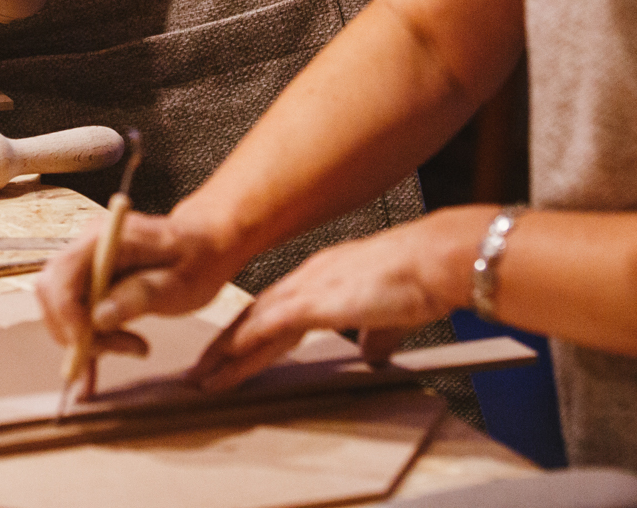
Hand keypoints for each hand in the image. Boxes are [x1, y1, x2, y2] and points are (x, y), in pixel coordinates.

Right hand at [35, 208, 242, 364]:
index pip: (62, 274)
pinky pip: (72, 314)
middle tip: (123, 347)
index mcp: (107, 238)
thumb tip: (99, 317)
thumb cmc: (198, 257)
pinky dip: (82, 342)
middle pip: (53, 294)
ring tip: (132, 345)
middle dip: (76, 332)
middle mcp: (88, 246)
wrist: (205, 243)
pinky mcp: (90, 281)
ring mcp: (86, 262)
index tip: (90, 344)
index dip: (67, 315)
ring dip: (86, 338)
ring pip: (60, 309)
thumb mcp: (182, 281)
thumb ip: (142, 295)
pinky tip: (94, 371)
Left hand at [188, 207, 488, 391]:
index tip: (232, 352)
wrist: (435, 260)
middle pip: (255, 316)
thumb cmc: (422, 278)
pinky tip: (226, 362)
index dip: (251, 332)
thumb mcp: (392, 315)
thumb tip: (371, 354)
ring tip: (202, 377)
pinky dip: (244, 346)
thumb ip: (377, 334)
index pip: (276, 309)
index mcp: (325, 277)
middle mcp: (309, 278)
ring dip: (225, 353)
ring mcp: (308, 288)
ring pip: (253, 324)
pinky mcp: (314, 302)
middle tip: (201, 369)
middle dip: (226, 346)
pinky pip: (267, 328)